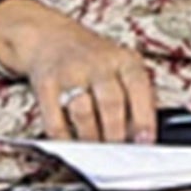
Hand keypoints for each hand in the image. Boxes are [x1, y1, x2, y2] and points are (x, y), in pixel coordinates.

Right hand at [0, 0, 158, 144]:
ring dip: (92, 138)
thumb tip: (140, 138)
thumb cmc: (94, 60)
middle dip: (116, 134)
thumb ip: (134, 96)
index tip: (145, 142)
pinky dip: (65, 139)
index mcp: (123, 59)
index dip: (144, 118)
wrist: (50, 37)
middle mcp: (97, 63)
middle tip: (119, 154)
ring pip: (83, 112)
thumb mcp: (121, 67)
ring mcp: (69, 72)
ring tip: (97, 151)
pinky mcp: (45, 85)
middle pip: (111, 102)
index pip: (139, 88)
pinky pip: (55, 120)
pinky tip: (72, 145)